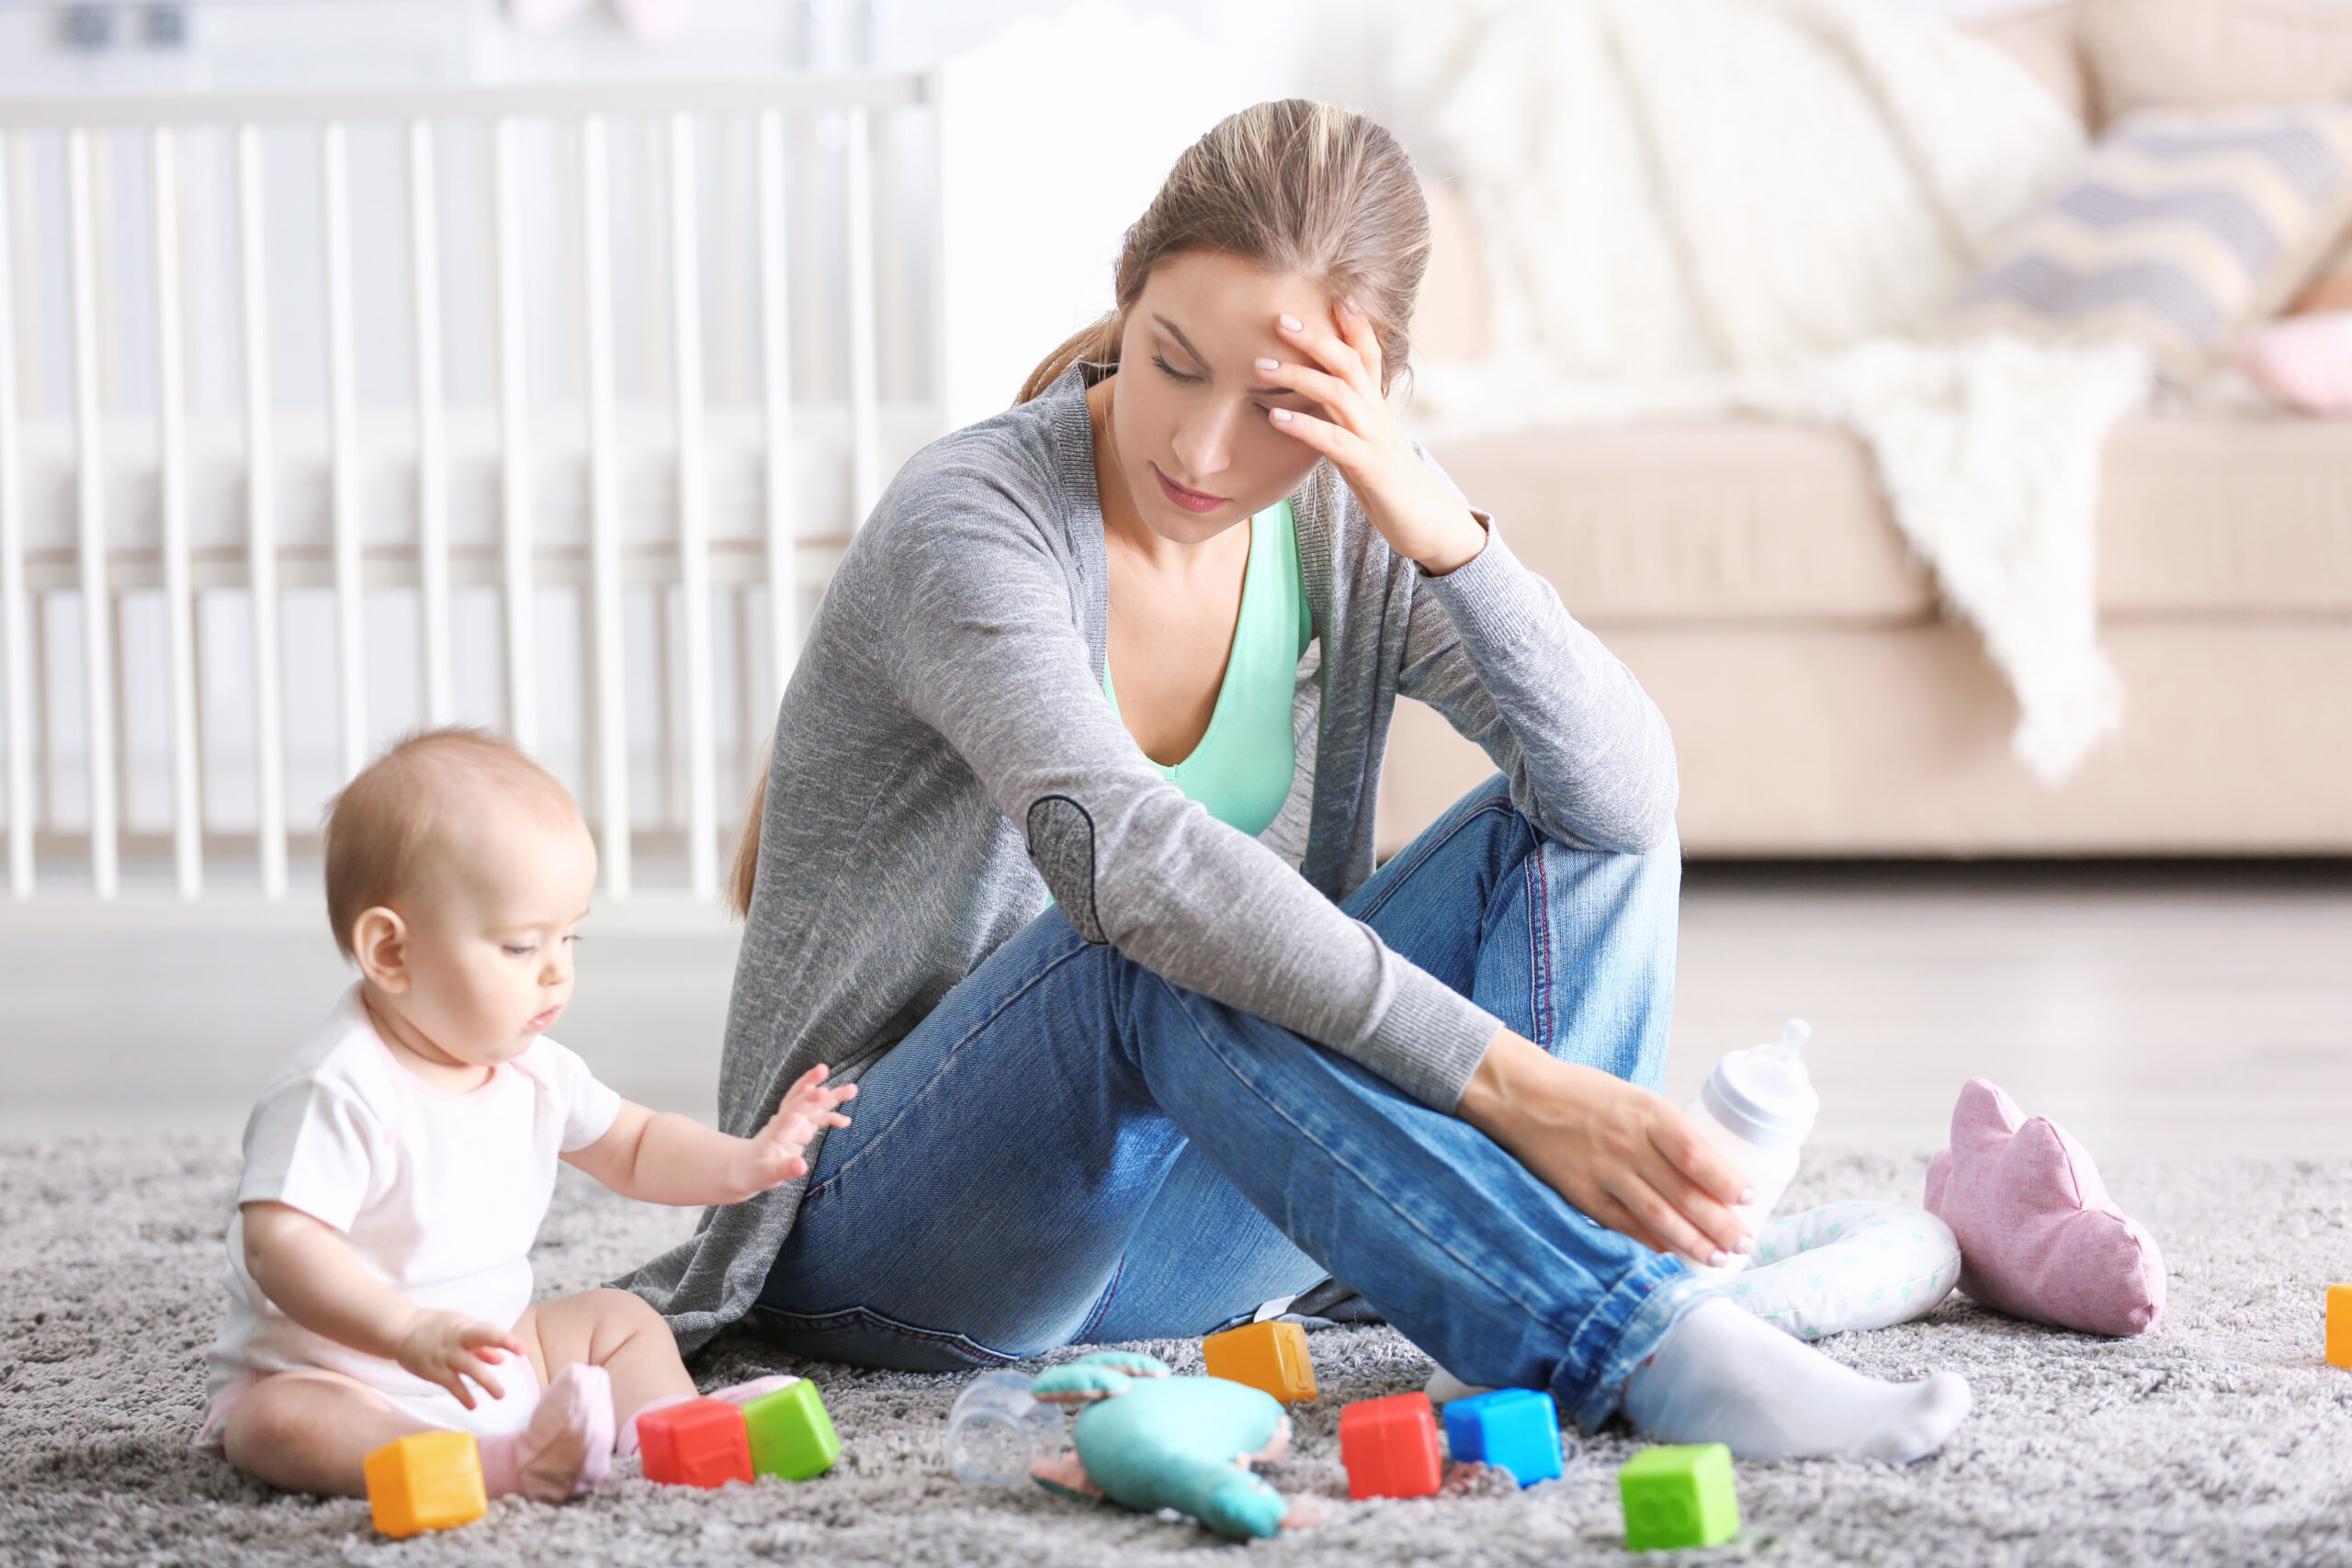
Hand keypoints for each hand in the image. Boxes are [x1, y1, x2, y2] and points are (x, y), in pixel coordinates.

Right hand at [395, 1309, 523, 1409]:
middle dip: (499, 1356)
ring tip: (500, 1395)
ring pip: (468, 1369)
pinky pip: (451, 1385)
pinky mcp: (434, 1371)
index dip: (506, 1340)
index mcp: (465, 1328)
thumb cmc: (438, 1328)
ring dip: (486, 1382)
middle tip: (519, 1363)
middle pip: (480, 1346)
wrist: (401, 1329)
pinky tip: (473, 1405)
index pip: (489, 1332)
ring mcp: (445, 1357)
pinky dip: (463, 1396)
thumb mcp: (461, 1328)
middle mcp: (456, 1341)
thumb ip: (482, 1346)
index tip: (522, 1349)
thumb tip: (503, 1359)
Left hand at [729, 1064, 857, 1195]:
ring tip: (853, 1089)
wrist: (745, 1167)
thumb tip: (802, 1166)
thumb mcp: (766, 1175)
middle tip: (828, 1072)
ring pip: (814, 1105)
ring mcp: (794, 1123)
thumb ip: (784, 1169)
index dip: (806, 1100)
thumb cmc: (753, 1172)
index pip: (792, 1110)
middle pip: (802, 1099)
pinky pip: (818, 1118)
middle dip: (815, 1086)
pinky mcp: (801, 1129)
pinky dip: (831, 1117)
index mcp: (776, 1131)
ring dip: (832, 1096)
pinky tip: (846, 1121)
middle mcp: (786, 1122)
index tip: (821, 1092)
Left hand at [1255, 300, 1487, 574]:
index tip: (1332, 295)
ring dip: (1298, 376)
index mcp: (1377, 409)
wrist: (1434, 528)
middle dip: (1315, 338)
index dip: (1352, 325)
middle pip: (1348, 363)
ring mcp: (1376, 440)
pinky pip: (1334, 441)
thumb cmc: (1395, 489)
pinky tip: (1275, 418)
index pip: (1367, 355)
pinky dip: (1304, 426)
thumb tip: (1316, 408)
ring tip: (1260, 367)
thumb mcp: (1369, 448)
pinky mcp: (1370, 468)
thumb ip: (1346, 423)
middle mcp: (1378, 416)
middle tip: (1280, 318)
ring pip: (1339, 393)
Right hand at [1458, 1028, 1752, 1266]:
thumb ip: (1666, 1133)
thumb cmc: (1586, 1095)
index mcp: (1647, 1113)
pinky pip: (1625, 1225)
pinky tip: (1673, 1253)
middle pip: (1683, 1193)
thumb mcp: (1635, 1099)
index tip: (1750, 1197)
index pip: (1695, 1154)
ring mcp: (1604, 1173)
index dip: (1725, 1180)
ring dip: (1693, 1242)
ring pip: (1658, 1216)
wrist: (1524, 1096)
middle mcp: (1628, 1144)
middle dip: (1720, 1224)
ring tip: (1719, 1258)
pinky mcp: (1582, 1194)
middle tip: (1745, 1243)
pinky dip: (1653, 1242)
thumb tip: (1708, 1173)